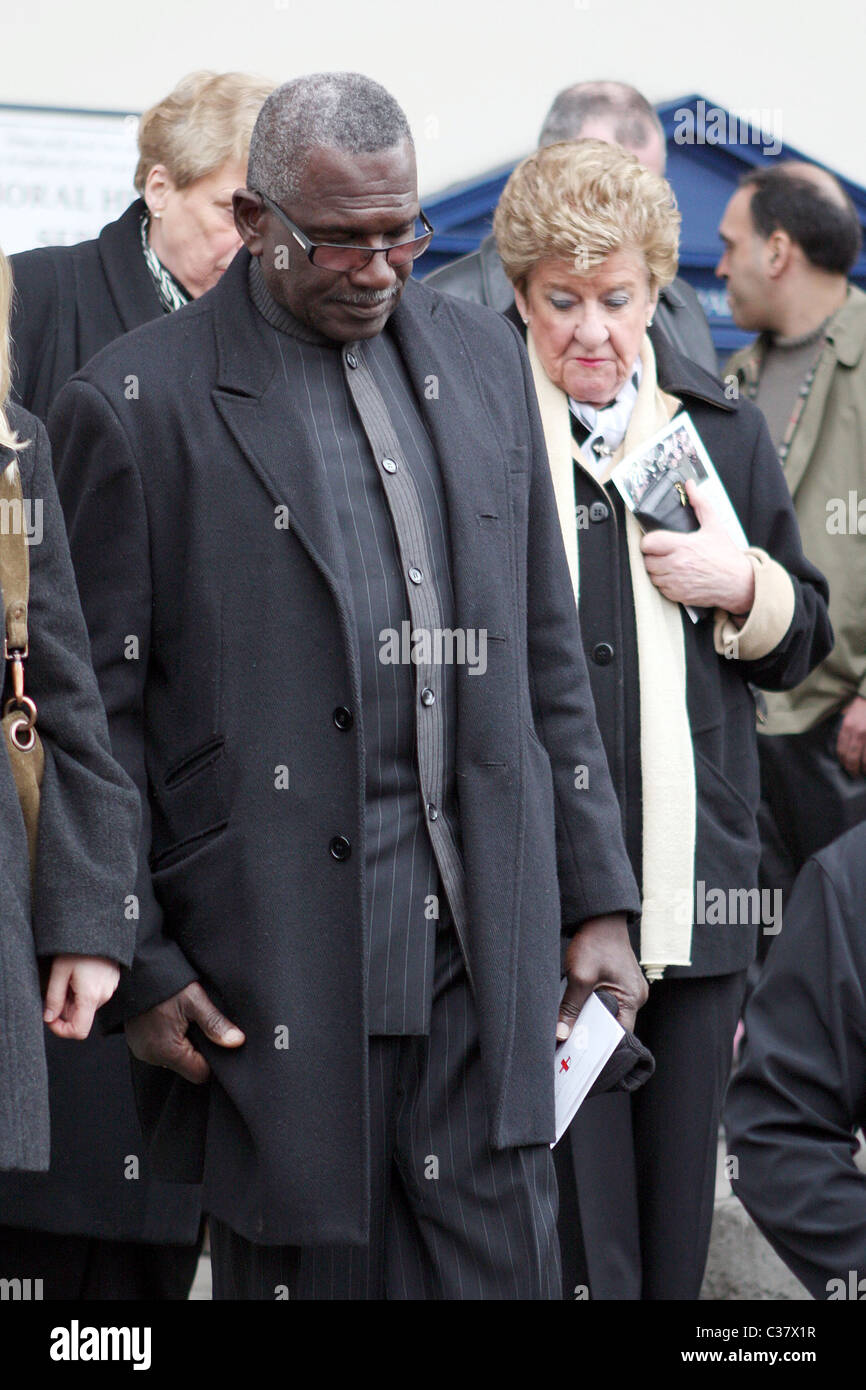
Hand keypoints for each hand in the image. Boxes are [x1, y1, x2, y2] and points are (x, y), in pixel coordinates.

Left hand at [43, 955, 120, 1039]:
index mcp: (91, 996)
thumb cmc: (79, 947)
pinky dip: (85, 991)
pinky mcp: (113, 982)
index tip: (51, 1018)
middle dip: (66, 1008)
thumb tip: (49, 1017)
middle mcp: (104, 996)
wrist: (100, 926)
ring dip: (75, 998)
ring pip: (87, 1006)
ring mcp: (111, 989)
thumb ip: (53, 998)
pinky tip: (81, 973)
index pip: (79, 1031)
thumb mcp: (59, 971)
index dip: (62, 1030)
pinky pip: (96, 995)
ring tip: (71, 976)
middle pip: (82, 1017)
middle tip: (59, 986)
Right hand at [125, 981, 244, 1083]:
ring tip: (184, 1020)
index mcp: (167, 1051)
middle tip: (198, 1024)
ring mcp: (142, 1051)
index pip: (200, 1074)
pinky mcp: (138, 1044)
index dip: (212, 1059)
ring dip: (183, 1045)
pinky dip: (170, 1040)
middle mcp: (151, 1056)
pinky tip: (172, 1021)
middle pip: (187, 1067)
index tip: (214, 1038)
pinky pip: (161, 1051)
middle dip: (198, 1050)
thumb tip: (237, 1042)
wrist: (135, 970)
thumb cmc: (164, 983)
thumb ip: (215, 1023)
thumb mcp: (194, 999)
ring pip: (175, 1059)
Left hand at [558, 913, 647, 1038]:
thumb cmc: (595, 941)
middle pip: (613, 1026)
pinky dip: (592, 1007)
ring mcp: (628, 989)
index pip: (621, 1035)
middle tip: (572, 1044)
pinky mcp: (618, 983)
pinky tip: (577, 1008)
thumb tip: (561, 1034)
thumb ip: (570, 1007)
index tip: (582, 1055)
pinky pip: (606, 1002)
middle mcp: (635, 996)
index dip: (602, 1046)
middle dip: (593, 1033)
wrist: (599, 917)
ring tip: (572, 1028)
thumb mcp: (579, 976)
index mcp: (633, 998)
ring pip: (608, 1014)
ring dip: (591, 1019)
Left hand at [640, 480, 754, 614]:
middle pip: (647, 560)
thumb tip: (690, 485)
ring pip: (652, 576)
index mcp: (682, 546)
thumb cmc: (726, 556)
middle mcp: (676, 565)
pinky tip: (676, 576)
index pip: (648, 543)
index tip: (657, 541)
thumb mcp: (714, 526)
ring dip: (657, 570)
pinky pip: (660, 589)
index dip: (650, 541)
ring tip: (670, 564)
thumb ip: (700, 504)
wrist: (739, 583)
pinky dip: (664, 583)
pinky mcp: (677, 596)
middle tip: (664, 553)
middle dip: (653, 556)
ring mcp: (676, 582)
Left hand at [836, 695, 865, 775]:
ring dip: (864, 768)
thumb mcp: (848, 711)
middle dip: (853, 768)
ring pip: (865, 758)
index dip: (843, 761)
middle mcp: (857, 732)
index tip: (846, 767)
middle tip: (854, 774)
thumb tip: (843, 738)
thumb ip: (845, 725)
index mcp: (847, 726)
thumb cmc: (862, 702)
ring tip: (864, 772)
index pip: (842, 749)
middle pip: (852, 756)